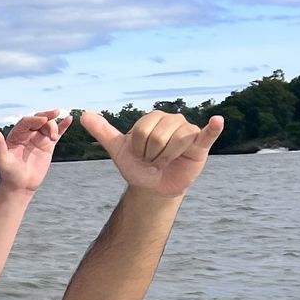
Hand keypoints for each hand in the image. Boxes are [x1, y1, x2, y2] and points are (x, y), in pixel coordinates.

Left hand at [0, 110, 71, 193]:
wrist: (20, 186)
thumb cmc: (8, 174)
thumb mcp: (2, 159)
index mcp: (15, 135)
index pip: (26, 122)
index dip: (34, 119)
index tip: (43, 120)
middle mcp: (27, 134)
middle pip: (38, 119)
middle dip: (46, 115)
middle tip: (55, 113)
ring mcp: (38, 139)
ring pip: (48, 125)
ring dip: (53, 126)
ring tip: (53, 137)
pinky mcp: (48, 145)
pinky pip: (57, 133)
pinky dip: (63, 126)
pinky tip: (69, 119)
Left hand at [82, 109, 224, 197]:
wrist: (153, 186)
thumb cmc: (137, 166)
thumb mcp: (118, 150)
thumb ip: (103, 132)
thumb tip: (83, 114)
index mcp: (152, 118)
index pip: (142, 132)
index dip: (139, 150)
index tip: (140, 155)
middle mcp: (172, 119)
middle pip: (159, 137)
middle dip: (152, 156)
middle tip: (153, 161)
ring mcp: (188, 129)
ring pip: (176, 141)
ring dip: (166, 159)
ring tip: (165, 162)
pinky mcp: (201, 143)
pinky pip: (208, 134)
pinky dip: (212, 128)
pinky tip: (217, 121)